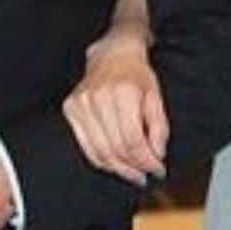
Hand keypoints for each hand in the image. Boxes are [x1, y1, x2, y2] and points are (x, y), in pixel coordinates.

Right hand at [63, 28, 168, 186]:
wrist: (112, 54)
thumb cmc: (137, 75)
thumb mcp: (156, 96)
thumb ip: (159, 126)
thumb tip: (157, 155)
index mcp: (123, 92)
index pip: (133, 140)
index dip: (147, 161)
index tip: (158, 170)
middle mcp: (99, 97)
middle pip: (117, 149)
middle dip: (135, 168)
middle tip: (146, 175)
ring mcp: (81, 103)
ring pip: (100, 152)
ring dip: (119, 169)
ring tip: (133, 174)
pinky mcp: (71, 108)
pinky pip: (86, 147)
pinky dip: (102, 161)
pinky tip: (115, 164)